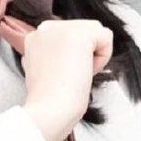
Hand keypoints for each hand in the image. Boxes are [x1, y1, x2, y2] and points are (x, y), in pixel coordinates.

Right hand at [21, 19, 112, 140]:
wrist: (49, 112)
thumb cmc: (48, 102)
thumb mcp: (42, 70)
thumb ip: (52, 55)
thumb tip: (71, 53)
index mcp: (34, 38)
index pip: (67, 37)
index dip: (69, 60)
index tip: (56, 78)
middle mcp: (44, 28)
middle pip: (83, 31)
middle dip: (81, 55)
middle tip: (66, 78)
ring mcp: (61, 28)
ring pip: (96, 33)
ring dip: (92, 57)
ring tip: (74, 75)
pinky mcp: (79, 34)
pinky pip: (106, 38)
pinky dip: (102, 59)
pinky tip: (83, 72)